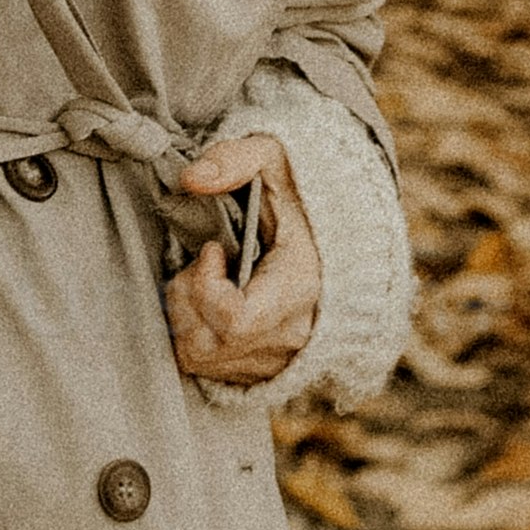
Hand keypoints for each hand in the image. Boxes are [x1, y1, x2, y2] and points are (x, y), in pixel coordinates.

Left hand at [165, 128, 319, 394]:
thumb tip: (190, 179)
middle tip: (202, 261)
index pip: (237, 321)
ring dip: (184, 316)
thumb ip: (235, 160)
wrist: (345, 233)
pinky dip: (193, 335)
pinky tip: (210, 301)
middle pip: (208, 344)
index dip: (206, 286)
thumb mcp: (276, 161)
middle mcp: (292, 335)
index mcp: (300, 287)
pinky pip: (208, 370)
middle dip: (185, 296)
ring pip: (200, 360)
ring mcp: (278, 359)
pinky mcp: (264, 370)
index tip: (212, 249)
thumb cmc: (304, 195)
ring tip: (204, 280)